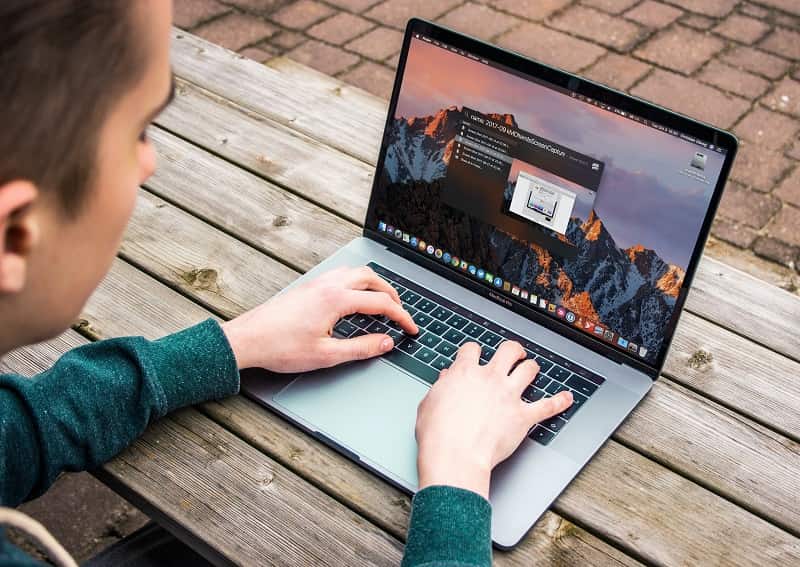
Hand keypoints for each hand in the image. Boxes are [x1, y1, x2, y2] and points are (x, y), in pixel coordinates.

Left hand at [221, 265, 417, 371]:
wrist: (248, 339)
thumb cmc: (280, 347)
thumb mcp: (326, 355)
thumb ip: (361, 348)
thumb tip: (385, 343)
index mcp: (337, 300)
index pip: (381, 304)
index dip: (401, 317)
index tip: (411, 329)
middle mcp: (328, 285)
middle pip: (371, 279)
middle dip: (391, 294)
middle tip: (400, 312)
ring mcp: (317, 283)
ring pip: (355, 272)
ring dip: (374, 284)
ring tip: (381, 302)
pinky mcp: (308, 287)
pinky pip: (341, 275)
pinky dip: (357, 283)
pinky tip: (354, 298)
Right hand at [415, 340, 572, 498]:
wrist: (455, 456)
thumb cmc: (438, 434)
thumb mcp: (428, 403)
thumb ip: (441, 387)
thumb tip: (447, 378)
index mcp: (465, 373)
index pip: (473, 349)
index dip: (474, 351)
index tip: (475, 356)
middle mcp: (490, 378)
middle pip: (508, 350)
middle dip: (513, 351)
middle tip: (513, 355)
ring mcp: (509, 396)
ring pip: (529, 369)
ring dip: (531, 368)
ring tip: (531, 369)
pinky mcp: (523, 417)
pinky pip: (548, 406)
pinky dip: (559, 402)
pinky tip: (567, 398)